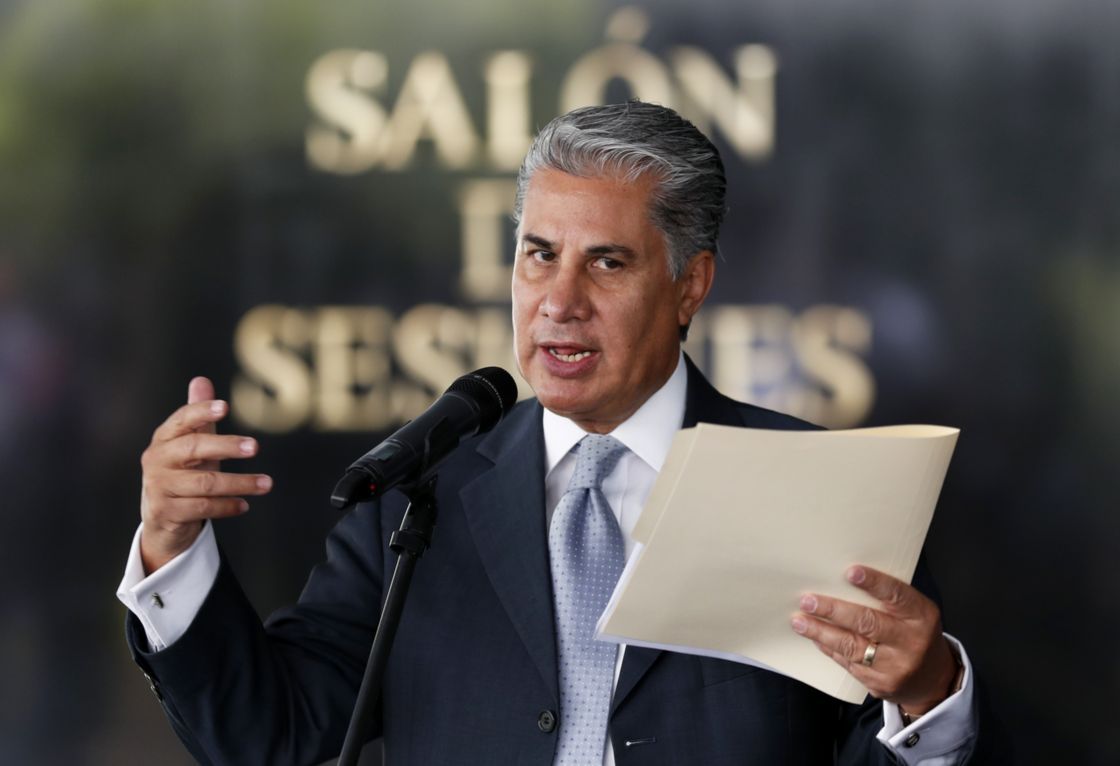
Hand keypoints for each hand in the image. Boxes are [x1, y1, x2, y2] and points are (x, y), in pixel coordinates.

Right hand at [139, 377, 271, 572]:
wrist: (161, 518)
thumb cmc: (182, 474)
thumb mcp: (190, 445)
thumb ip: (198, 418)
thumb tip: (201, 380)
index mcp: (163, 439)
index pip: (182, 420)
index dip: (202, 411)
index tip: (225, 407)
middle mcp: (156, 460)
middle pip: (194, 448)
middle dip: (227, 446)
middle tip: (256, 447)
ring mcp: (159, 487)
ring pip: (205, 483)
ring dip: (240, 483)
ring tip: (266, 484)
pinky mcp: (165, 512)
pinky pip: (203, 507)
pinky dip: (227, 506)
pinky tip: (244, 505)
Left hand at [790, 565, 958, 715]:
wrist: (932, 681)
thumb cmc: (915, 634)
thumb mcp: (914, 612)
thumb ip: (888, 599)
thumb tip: (841, 581)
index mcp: (921, 616)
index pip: (897, 596)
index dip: (874, 583)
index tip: (850, 572)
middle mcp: (910, 642)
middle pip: (868, 623)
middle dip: (834, 610)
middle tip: (808, 600)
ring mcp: (896, 667)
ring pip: (852, 647)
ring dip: (821, 632)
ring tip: (800, 621)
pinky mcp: (880, 684)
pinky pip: (848, 663)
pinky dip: (829, 649)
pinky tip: (815, 638)